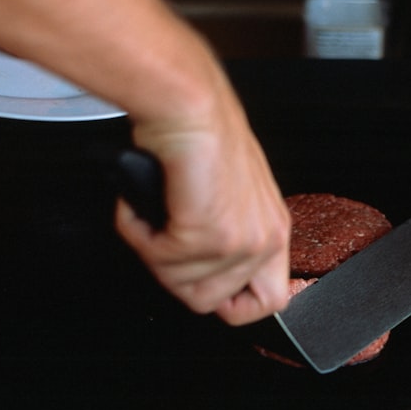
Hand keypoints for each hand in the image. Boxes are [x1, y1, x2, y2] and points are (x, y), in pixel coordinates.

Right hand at [115, 93, 290, 325]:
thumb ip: (226, 235)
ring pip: (180, 286)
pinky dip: (137, 231)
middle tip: (161, 238)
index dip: (233, 304)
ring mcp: (239, 242)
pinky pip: (158, 259)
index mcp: (273, 230)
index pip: (270, 300)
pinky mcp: (209, 236)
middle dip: (173, 275)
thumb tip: (200, 268)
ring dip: (152, 250)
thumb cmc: (200, 136)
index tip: (203, 285)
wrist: (188, 105)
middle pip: (210, 302)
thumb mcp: (228, 196)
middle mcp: (264, 240)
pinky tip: (142, 203)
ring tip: (153, 210)